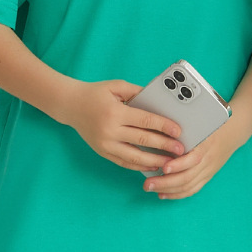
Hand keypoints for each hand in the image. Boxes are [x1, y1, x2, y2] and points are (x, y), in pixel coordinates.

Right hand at [60, 78, 184, 171]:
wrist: (70, 105)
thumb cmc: (96, 93)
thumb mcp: (116, 86)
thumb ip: (138, 93)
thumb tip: (160, 103)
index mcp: (115, 112)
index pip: (145, 121)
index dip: (164, 126)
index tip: (178, 131)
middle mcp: (109, 130)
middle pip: (142, 140)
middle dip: (164, 146)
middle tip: (181, 150)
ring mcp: (105, 144)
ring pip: (134, 156)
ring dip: (154, 161)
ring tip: (170, 163)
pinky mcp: (102, 152)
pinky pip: (124, 162)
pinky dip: (139, 165)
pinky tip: (152, 166)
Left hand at [143, 120, 237, 199]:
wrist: (233, 132)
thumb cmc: (210, 124)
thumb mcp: (199, 122)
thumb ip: (182, 129)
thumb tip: (156, 131)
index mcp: (206, 145)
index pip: (193, 159)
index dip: (178, 165)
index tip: (164, 167)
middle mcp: (208, 160)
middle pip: (187, 177)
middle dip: (165, 183)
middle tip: (147, 184)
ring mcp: (208, 170)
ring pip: (188, 186)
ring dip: (168, 190)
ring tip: (151, 189)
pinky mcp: (208, 176)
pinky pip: (193, 189)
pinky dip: (177, 194)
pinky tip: (163, 194)